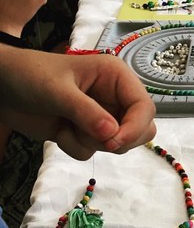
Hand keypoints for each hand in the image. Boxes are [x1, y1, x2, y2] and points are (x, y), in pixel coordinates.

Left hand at [0, 49, 155, 158]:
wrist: (0, 87)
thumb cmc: (29, 76)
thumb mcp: (57, 92)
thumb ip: (86, 113)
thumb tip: (113, 136)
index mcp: (116, 76)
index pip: (144, 106)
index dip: (134, 127)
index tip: (113, 143)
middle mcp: (115, 96)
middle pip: (141, 128)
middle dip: (118, 139)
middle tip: (94, 139)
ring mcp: (102, 115)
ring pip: (119, 143)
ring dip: (91, 143)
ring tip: (67, 127)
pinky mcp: (87, 131)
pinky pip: (94, 151)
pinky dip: (75, 147)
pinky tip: (59, 131)